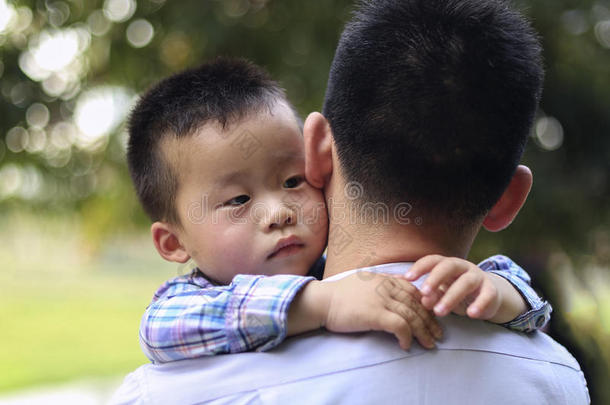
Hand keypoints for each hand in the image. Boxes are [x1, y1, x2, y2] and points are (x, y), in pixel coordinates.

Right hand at [319, 272, 441, 349]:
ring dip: (423, 332)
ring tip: (429, 344)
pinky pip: (400, 326)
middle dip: (430, 321)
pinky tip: (406, 345)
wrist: (322, 301)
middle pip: (417, 304)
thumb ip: (381, 280)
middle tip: (438, 334)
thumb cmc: (340, 293)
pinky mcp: (375, 314)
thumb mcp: (363, 279)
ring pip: (412, 316)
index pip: (414, 290)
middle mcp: (386, 287)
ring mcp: (382, 299)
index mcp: (385, 278)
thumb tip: (398, 283)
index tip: (433, 317)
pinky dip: (407, 337)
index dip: (427, 304)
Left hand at [405, 255, 501, 319]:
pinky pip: (487, 295)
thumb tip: (396, 287)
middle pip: (448, 266)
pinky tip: (471, 314)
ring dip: (451, 297)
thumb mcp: (439, 289)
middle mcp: (462, 267)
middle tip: (423, 294)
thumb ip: (423, 290)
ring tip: (439, 312)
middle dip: (435, 279)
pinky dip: (479, 304)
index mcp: (446, 264)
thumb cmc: (455, 290)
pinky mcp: (491, 290)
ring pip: (465, 282)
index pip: (432, 260)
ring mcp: (478, 277)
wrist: (487, 295)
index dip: (419, 267)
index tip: (407, 278)